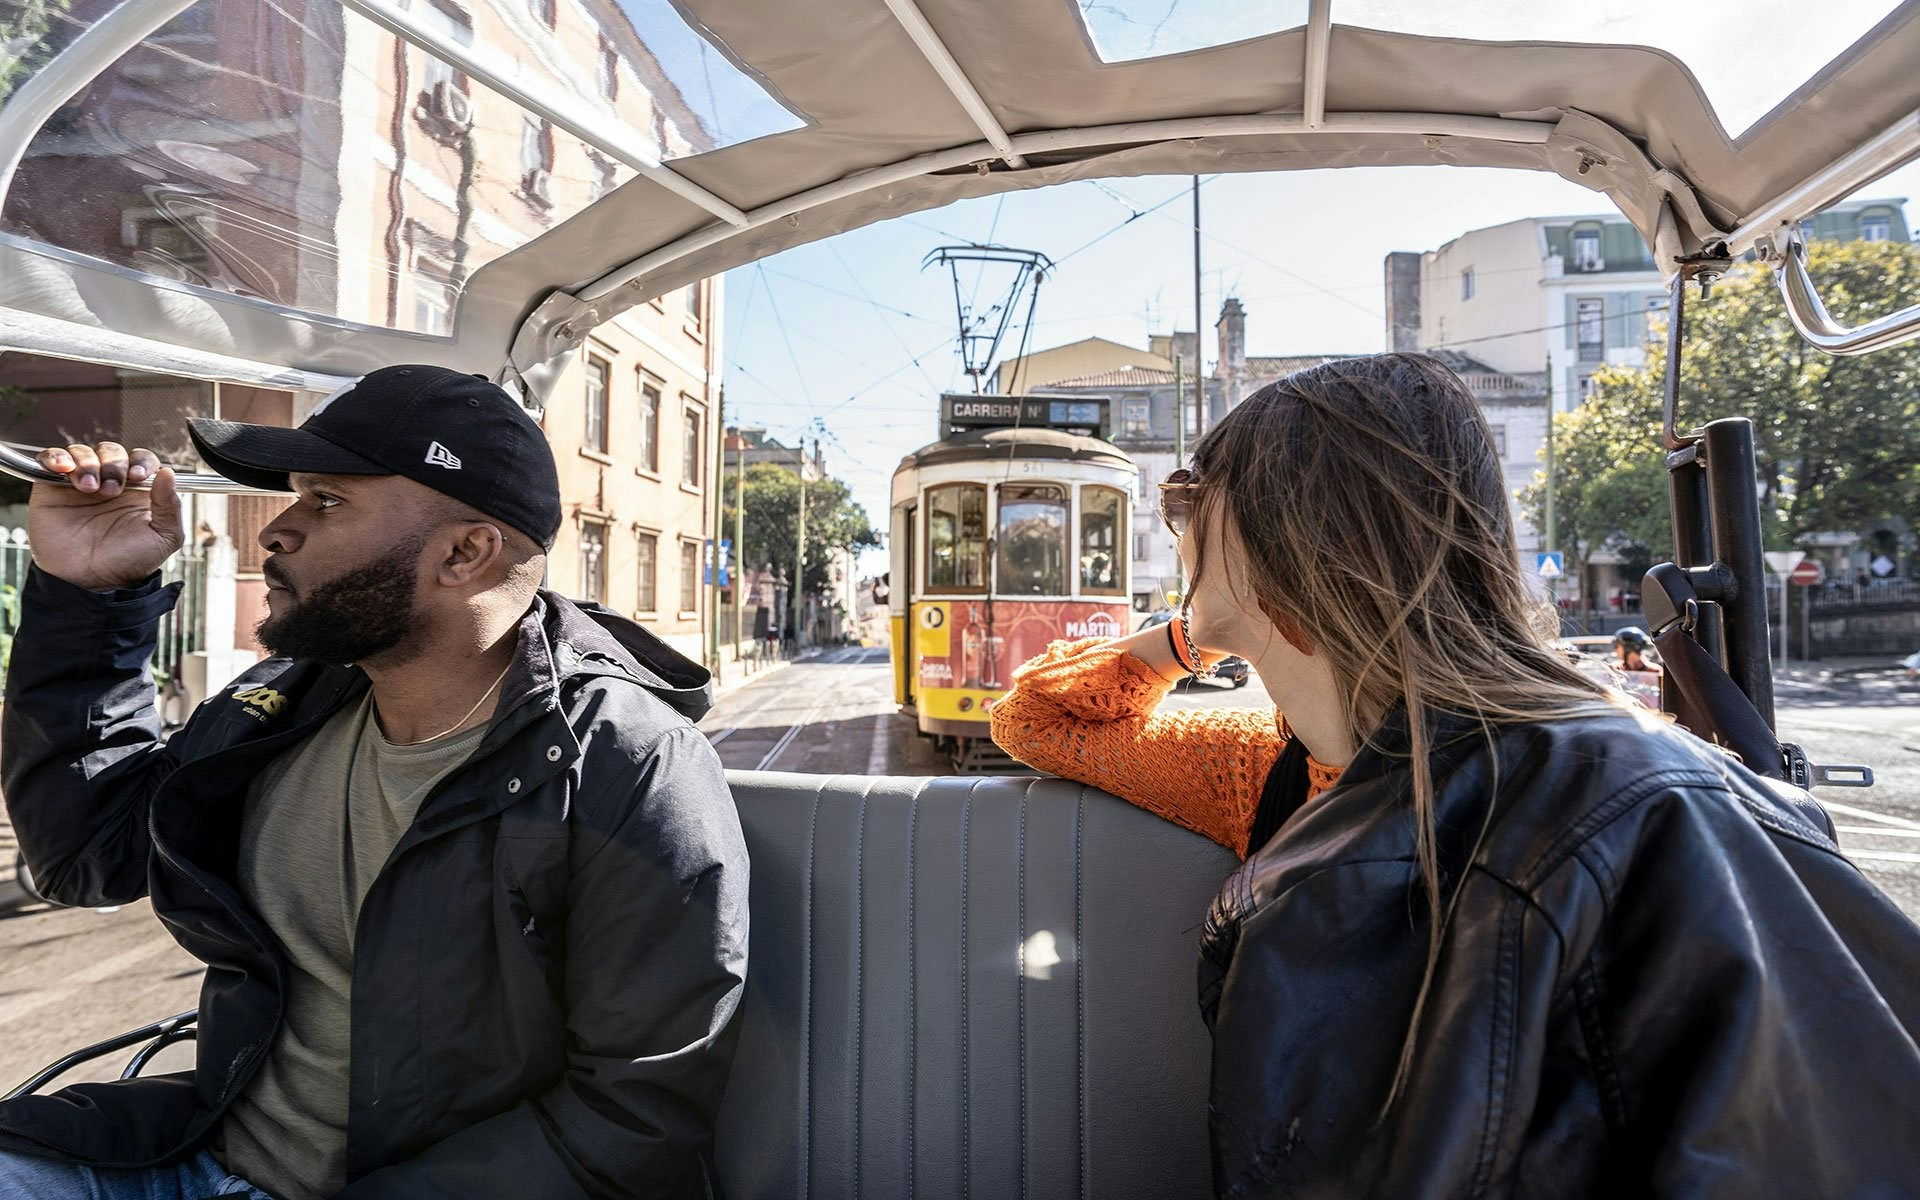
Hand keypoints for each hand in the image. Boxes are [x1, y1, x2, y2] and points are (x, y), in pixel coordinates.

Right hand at [25, 443, 183, 590]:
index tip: (139, 476)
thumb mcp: (163, 537)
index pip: (141, 458)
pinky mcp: (52, 489)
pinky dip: (55, 457)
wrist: (91, 581)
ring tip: (90, 489)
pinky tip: (64, 470)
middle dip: (114, 464)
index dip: (141, 461)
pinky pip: (50, 459)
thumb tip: (170, 473)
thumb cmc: (128, 562)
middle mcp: (110, 483)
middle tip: (111, 490)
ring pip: (82, 452)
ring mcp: (80, 484)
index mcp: (139, 491)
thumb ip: (170, 506)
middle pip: (112, 451)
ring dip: (88, 463)